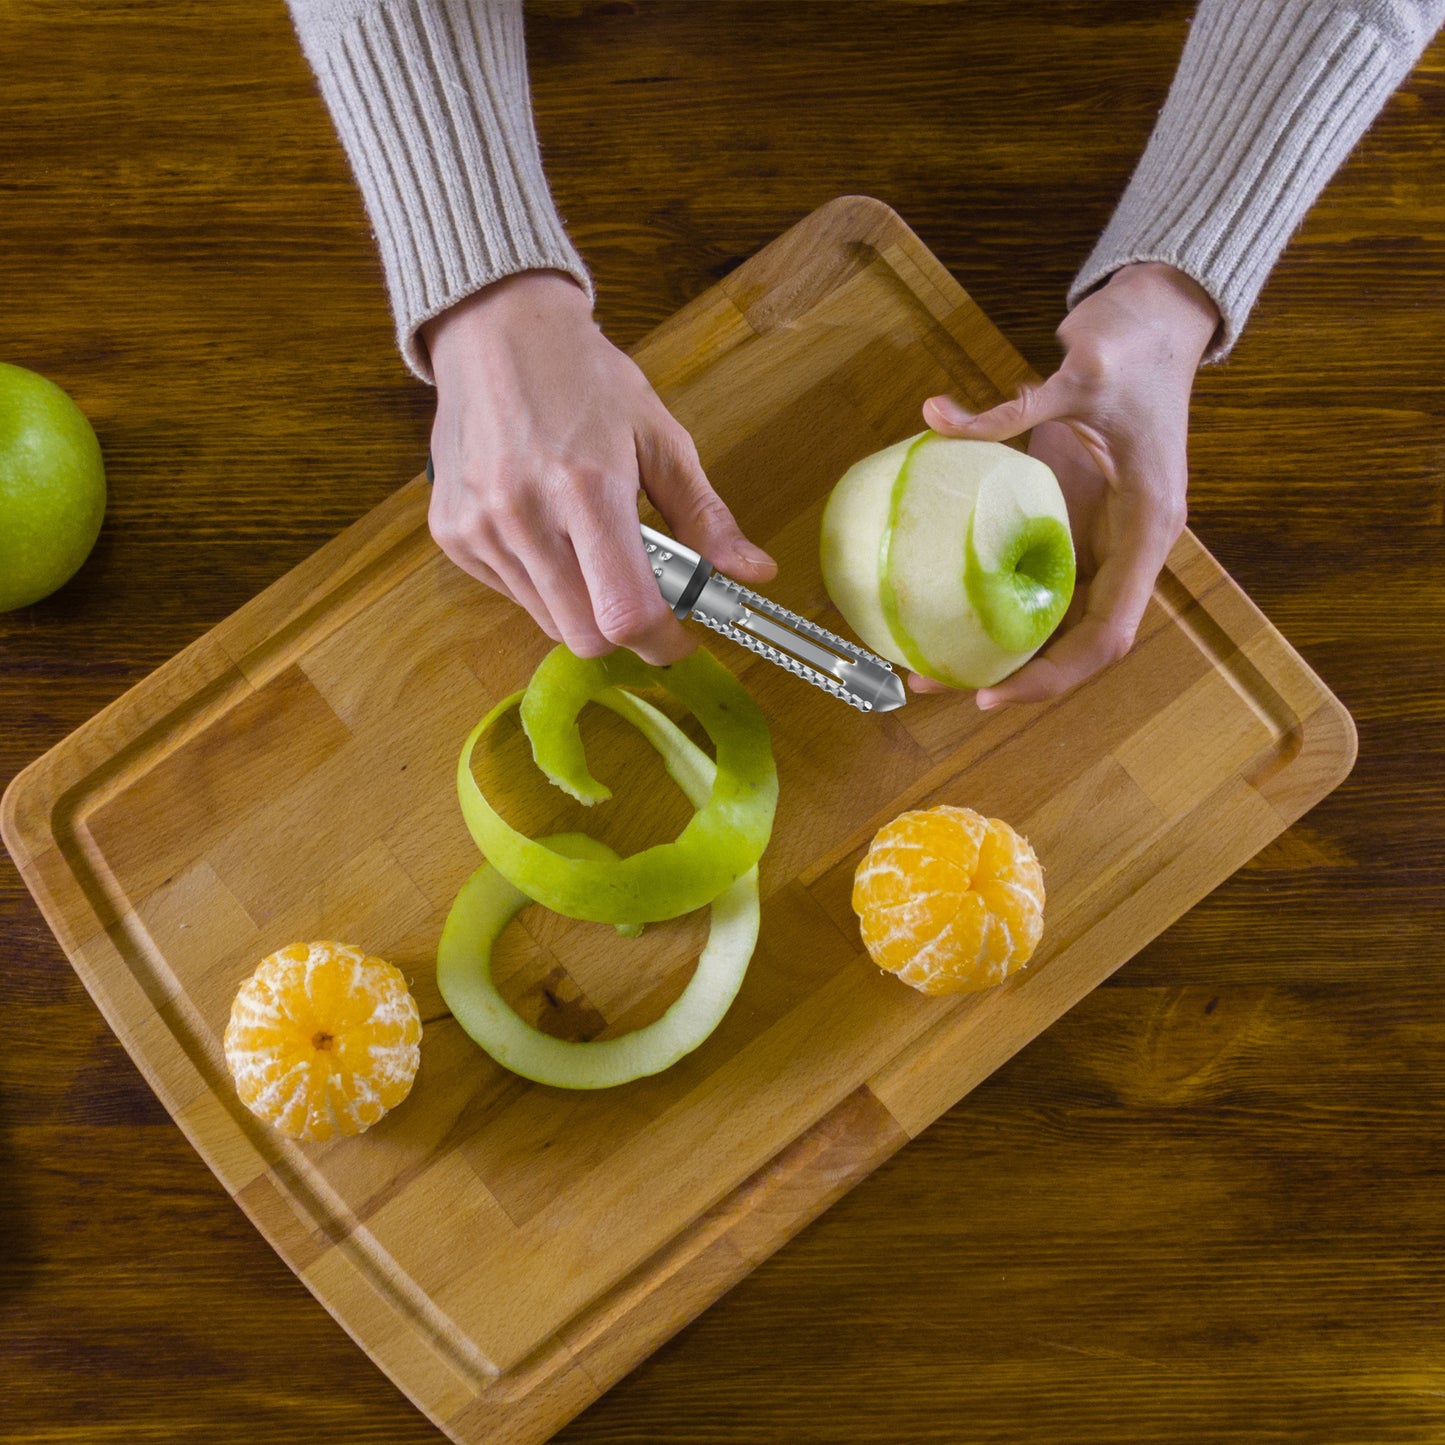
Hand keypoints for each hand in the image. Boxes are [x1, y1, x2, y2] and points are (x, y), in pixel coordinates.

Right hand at [421, 270, 775, 664]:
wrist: (494, 330)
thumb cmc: (584, 378)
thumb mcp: (660, 438)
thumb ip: (706, 517)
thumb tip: (755, 574)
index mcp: (587, 488)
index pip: (625, 613)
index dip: (663, 641)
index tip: (682, 636)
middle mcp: (524, 515)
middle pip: (585, 636)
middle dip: (624, 630)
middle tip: (643, 592)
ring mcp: (480, 529)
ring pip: (548, 622)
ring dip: (583, 606)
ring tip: (591, 546)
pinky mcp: (452, 536)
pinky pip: (513, 595)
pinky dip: (543, 585)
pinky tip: (548, 532)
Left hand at [916, 261, 1219, 707]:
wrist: (1157, 315)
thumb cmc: (1137, 345)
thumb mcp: (1081, 373)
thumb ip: (1012, 407)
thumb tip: (934, 418)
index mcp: (1148, 529)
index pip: (1107, 633)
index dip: (1054, 674)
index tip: (990, 694)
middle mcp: (1128, 546)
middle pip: (1075, 641)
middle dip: (1010, 675)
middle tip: (929, 684)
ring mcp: (1100, 535)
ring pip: (1052, 617)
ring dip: (996, 646)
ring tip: (923, 663)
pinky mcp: (1074, 517)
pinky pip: (1032, 575)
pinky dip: (991, 598)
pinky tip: (940, 607)